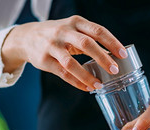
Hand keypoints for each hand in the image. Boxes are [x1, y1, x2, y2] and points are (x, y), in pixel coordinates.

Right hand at [1, 16, 126, 90]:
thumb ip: (90, 39)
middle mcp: (63, 32)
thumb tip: (112, 56)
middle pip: (86, 44)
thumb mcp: (73, 29)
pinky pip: (63, 74)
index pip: (97, 31)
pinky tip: (87, 88)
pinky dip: (77, 82)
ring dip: (87, 75)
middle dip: (103, 58)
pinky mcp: (44, 60)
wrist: (26, 37)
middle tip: (115, 70)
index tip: (123, 54)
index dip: (112, 42)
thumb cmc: (57, 35)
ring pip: (71, 63)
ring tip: (99, 84)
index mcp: (75, 22)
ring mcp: (52, 46)